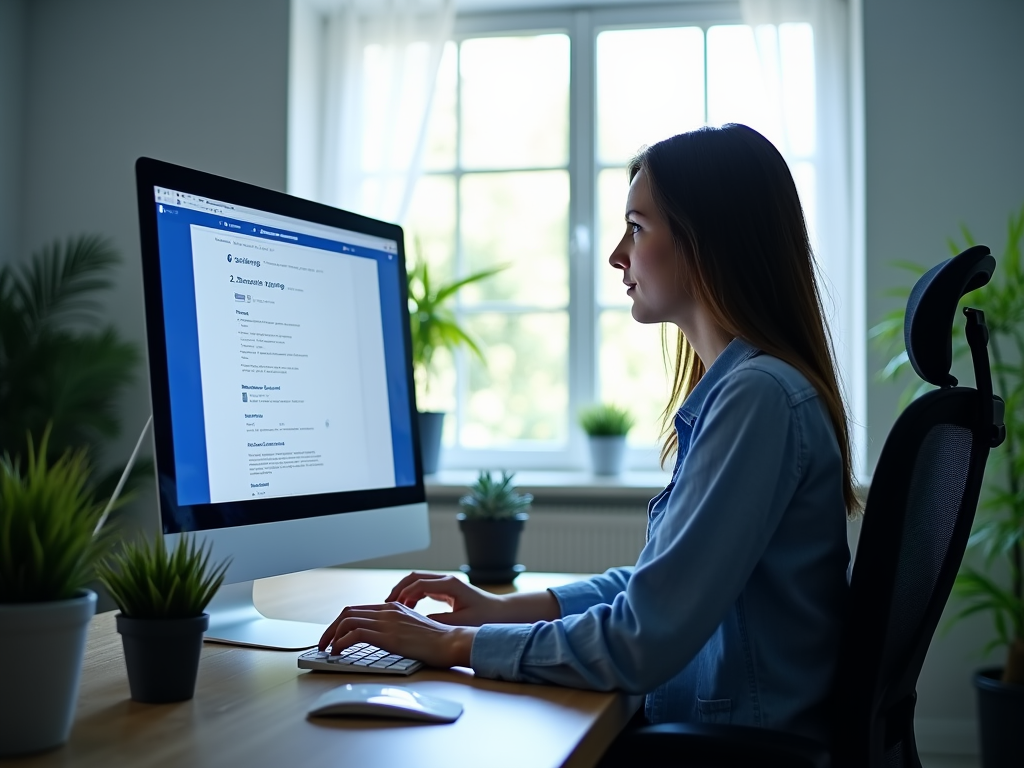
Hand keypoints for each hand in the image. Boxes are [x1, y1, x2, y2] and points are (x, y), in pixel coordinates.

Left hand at [318, 601, 476, 668]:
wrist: (451, 642)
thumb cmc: (437, 641)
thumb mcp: (413, 629)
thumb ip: (396, 629)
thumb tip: (379, 640)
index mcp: (393, 607)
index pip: (358, 609)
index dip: (341, 622)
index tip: (333, 636)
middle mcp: (388, 610)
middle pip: (348, 612)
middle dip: (330, 628)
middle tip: (322, 643)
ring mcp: (387, 621)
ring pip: (347, 620)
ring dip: (331, 635)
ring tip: (326, 650)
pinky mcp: (388, 635)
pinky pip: (355, 634)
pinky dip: (341, 643)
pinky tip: (338, 653)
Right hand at [386, 571, 560, 625]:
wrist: (501, 613)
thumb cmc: (486, 617)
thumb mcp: (461, 622)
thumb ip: (440, 622)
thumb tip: (418, 623)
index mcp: (450, 584)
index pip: (419, 584)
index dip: (403, 594)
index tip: (391, 606)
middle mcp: (446, 580)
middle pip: (414, 577)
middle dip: (398, 589)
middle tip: (385, 605)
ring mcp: (446, 583)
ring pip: (417, 581)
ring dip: (404, 592)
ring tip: (392, 608)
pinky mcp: (446, 590)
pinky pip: (423, 588)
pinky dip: (412, 595)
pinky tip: (407, 609)